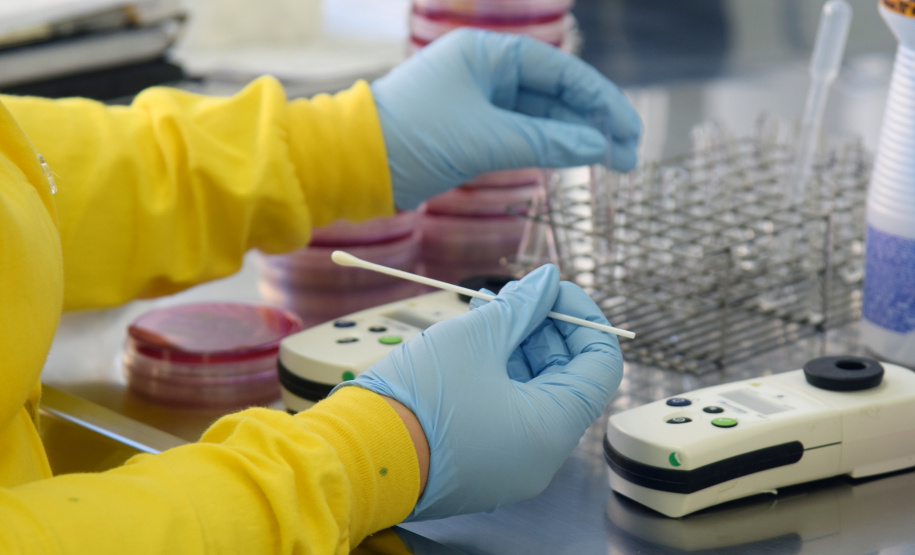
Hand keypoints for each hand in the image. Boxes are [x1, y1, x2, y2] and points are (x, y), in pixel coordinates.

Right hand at [334, 264, 623, 519]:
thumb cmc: (416, 399)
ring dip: (518, 349)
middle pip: (566, 378)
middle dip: (543, 330)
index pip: (600, 364)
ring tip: (486, 315)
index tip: (551, 290)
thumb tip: (548, 281)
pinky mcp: (483, 464)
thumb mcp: (474, 338)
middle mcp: (541, 455)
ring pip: (534, 394)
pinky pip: (508, 414)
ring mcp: (511, 464)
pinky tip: (473, 347)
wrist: (357, 457)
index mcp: (551, 428)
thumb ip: (521, 307)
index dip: (582, 318)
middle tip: (511, 297)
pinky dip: (499, 377)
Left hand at [371, 28, 641, 209]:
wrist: (355, 164)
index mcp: (487, 54)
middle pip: (555, 93)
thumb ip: (545, 143)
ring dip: (575, 139)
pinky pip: (522, 135)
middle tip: (630, 154)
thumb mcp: (485, 139)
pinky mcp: (472, 131)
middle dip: (593, 123)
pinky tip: (577, 160)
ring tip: (614, 162)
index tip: (628, 129)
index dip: (600, 100)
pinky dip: (549, 149)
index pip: (559, 71)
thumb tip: (597, 147)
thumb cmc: (413, 137)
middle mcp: (486, 72)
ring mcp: (479, 102)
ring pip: (541, 117)